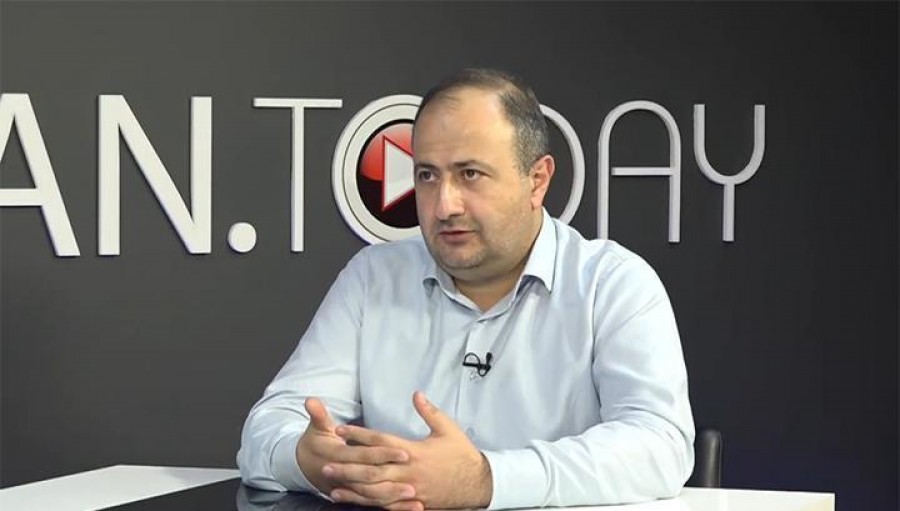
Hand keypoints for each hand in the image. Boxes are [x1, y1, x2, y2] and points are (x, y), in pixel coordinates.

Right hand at [295, 397, 418, 509]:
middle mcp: (343, 475)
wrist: (302, 465)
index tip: (404, 452)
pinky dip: (392, 507)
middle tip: (414, 481)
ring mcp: (348, 488)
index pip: (363, 455)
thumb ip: (318, 414)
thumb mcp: (316, 427)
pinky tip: (410, 507)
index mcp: (337, 455)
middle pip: (370, 477)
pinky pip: (373, 503)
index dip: (382, 453)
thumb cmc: (314, 443)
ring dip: (393, 497)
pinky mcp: (354, 495)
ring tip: (414, 497)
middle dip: (392, 479)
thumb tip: (310, 400)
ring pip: (372, 495)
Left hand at [324, 391, 492, 509]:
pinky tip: (351, 499)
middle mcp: (409, 471)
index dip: (359, 436)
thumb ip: (430, 412)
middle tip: (326, 461)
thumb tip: (416, 394)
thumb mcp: (448, 429)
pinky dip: (365, 501)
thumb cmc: (462, 454)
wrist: (477, 484)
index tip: (340, 431)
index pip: (381, 442)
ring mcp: (409, 489)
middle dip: (348, 465)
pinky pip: (384, 503)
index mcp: (415, 451)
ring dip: (352, 486)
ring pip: (374, 489)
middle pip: (372, 469)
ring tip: (331, 482)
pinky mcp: (411, 501)